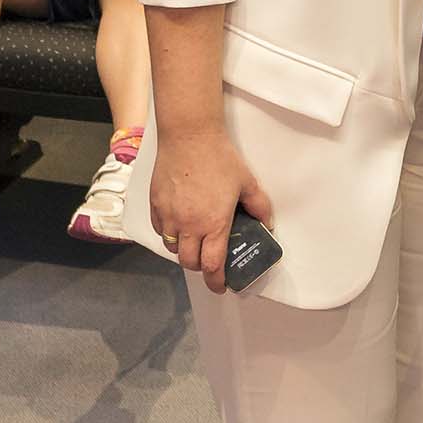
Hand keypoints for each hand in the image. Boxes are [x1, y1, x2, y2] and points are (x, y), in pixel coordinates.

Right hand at [147, 118, 274, 294]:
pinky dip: (170, 233)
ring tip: (196, 238)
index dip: (217, 282)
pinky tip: (180, 222)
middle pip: (190, 263)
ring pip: (173, 247)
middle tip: (209, 260)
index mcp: (214, 224)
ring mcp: (169, 216)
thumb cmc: (219, 158)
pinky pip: (160, 229)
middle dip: (200, 267)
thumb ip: (260, 207)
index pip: (212, 266)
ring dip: (185, 249)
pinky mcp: (155, 204)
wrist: (189, 135)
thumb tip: (267, 224)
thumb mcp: (247, 182)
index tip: (221, 286)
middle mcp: (189, 225)